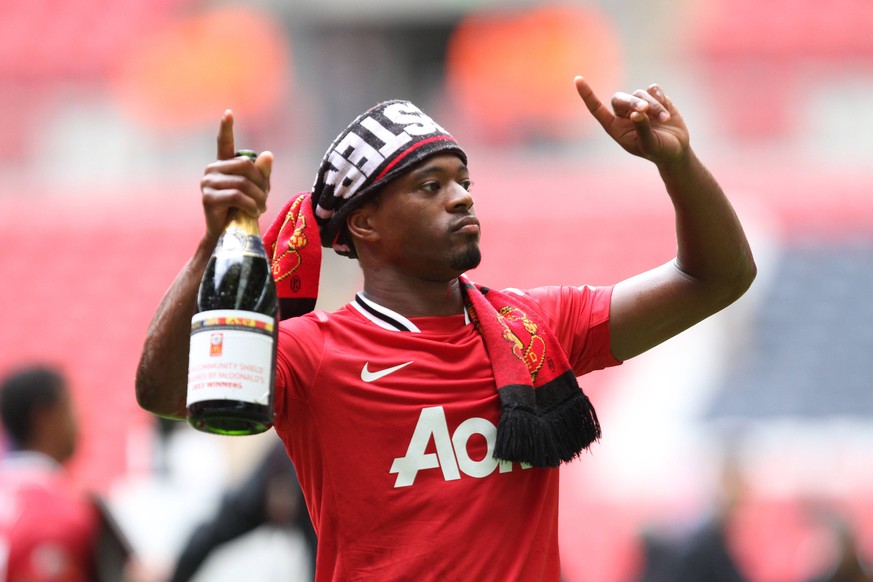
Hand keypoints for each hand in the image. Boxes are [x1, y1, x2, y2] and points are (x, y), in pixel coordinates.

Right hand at [200, 110, 272, 240]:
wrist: (229, 234)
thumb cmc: (243, 210)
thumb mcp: (258, 190)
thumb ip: (262, 173)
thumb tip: (268, 154)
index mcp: (224, 165)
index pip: (224, 142)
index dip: (226, 128)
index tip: (228, 112)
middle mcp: (213, 170)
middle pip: (245, 165)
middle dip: (261, 183)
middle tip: (265, 199)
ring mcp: (208, 183)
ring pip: (242, 182)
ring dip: (258, 197)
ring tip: (261, 208)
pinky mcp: (208, 197)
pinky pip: (237, 196)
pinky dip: (250, 205)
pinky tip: (253, 212)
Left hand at [574, 76, 688, 166]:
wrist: (677, 149)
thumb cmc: (659, 150)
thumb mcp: (650, 144)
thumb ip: (642, 129)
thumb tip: (637, 113)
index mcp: (615, 128)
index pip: (597, 109)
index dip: (587, 95)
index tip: (578, 79)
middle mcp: (624, 115)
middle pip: (620, 98)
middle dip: (632, 102)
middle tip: (645, 109)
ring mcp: (639, 105)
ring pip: (640, 94)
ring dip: (654, 106)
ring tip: (664, 119)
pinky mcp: (655, 98)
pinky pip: (653, 89)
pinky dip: (660, 98)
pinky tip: (667, 110)